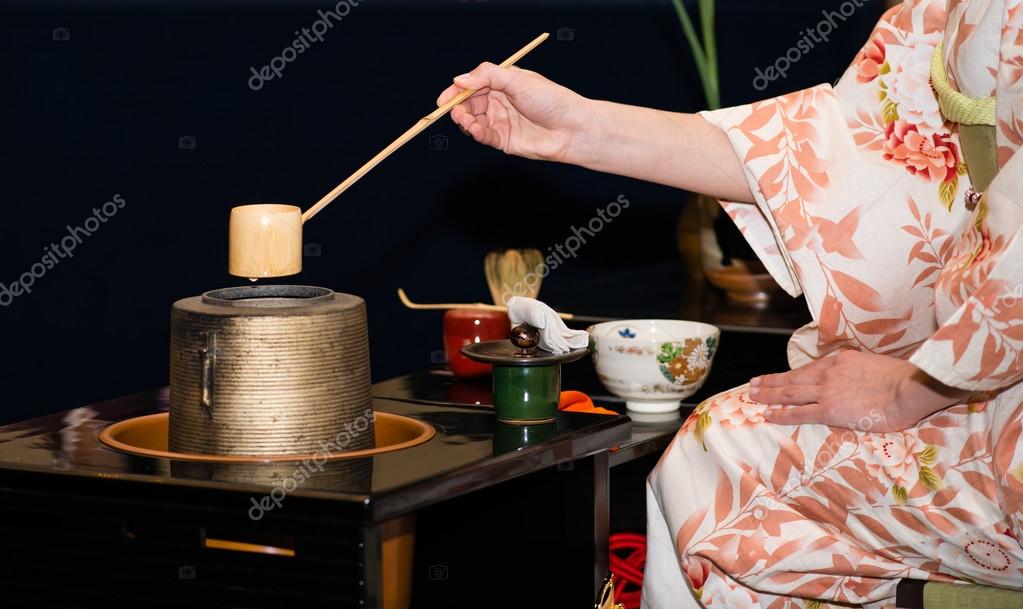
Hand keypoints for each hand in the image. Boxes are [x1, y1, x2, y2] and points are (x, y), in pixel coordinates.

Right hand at [436, 62, 589, 161]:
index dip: (456, 91)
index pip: (472, 85)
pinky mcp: (503, 140)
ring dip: (465, 120)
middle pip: (469, 103)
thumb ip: (487, 76)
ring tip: (464, 118)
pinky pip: (483, 136)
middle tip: (453, 110)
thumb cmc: (550, 100)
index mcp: (502, 83)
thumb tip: (459, 79)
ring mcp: (500, 121)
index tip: (443, 98)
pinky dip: (475, 132)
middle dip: (458, 107)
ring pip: (473, 120)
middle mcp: (499, 102)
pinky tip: (475, 129)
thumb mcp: (517, 80)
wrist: (572, 128)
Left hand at [748, 350, 970, 431]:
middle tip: (753, 384)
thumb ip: (859, 371)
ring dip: (768, 394)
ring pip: (790, 393)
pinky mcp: (830, 409)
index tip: (778, 376)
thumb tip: (859, 380)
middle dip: (771, 381)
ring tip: (752, 396)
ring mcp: (827, 390)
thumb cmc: (903, 379)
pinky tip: (768, 415)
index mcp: (840, 360)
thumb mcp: (875, 365)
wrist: (910, 388)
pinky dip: (781, 413)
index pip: (809, 369)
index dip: (790, 374)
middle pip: (793, 378)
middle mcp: (828, 372)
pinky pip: (799, 412)